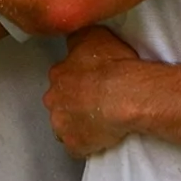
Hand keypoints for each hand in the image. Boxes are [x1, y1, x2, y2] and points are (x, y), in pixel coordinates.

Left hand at [44, 26, 139, 158]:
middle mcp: (54, 102)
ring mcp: (63, 127)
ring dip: (80, 123)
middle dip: (74, 102)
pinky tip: (104, 135)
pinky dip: (88, 142)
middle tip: (98, 98)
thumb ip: (79, 36)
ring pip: (67, 126)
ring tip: (103, 118)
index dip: (78, 78)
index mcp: (59, 75)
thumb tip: (73, 33)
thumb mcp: (95, 35)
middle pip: (61, 103)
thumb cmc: (113, 65)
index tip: (93, 79)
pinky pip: (79, 146)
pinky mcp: (75, 146)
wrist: (125, 95)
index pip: (62, 78)